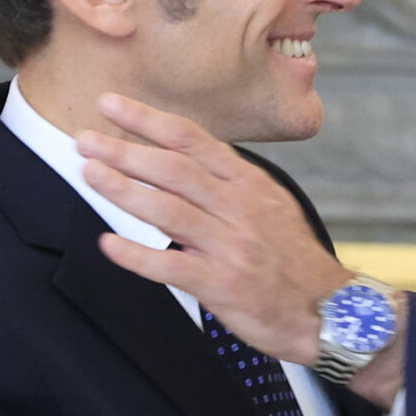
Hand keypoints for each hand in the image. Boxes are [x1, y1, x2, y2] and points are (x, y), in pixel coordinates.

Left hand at [74, 95, 347, 364]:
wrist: (329, 309)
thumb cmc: (293, 258)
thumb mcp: (271, 204)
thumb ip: (229, 181)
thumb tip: (183, 157)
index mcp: (248, 183)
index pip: (191, 140)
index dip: (147, 120)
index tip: (111, 105)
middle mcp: (239, 208)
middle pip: (173, 170)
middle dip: (124, 151)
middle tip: (85, 141)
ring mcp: (230, 246)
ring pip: (167, 210)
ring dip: (122, 190)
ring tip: (90, 174)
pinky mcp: (221, 284)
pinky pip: (169, 266)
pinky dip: (135, 255)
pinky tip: (108, 244)